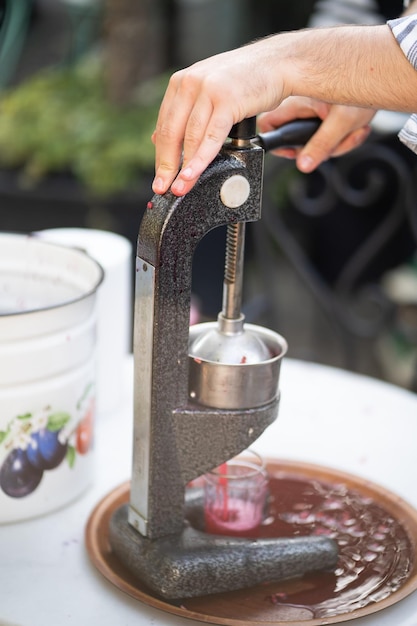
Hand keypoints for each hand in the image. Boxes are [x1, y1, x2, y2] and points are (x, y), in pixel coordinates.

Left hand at [151, 40, 289, 196]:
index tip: (160, 177)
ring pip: (189, 138)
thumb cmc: (247, 80)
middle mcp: (190, 84)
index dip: (161, 156)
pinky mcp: (226, 101)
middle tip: (163, 188)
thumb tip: (159, 139)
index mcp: (181, 82)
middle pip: (171, 133)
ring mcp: (207, 90)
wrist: (278, 63)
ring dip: (183, 168)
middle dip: (167, 167)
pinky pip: (211, 137)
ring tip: (179, 188)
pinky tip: (193, 174)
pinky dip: (200, 159)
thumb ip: (187, 113)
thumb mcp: (209, 92)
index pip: (164, 125)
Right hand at [258, 97, 374, 171]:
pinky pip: (326, 133)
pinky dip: (342, 136)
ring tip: (353, 132)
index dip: (275, 142)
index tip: (292, 152)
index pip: (268, 124)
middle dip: (317, 147)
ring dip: (335, 143)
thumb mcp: (342, 123)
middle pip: (295, 138)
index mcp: (297, 100)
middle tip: (334, 144)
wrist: (386, 77)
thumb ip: (321, 146)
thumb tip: (303, 165)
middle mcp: (301, 103)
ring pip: (314, 139)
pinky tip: (355, 128)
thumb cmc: (365, 90)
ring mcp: (313, 108)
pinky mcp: (324, 111)